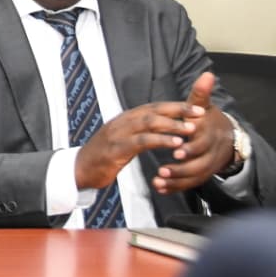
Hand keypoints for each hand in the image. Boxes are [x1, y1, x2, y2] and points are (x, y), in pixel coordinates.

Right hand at [74, 98, 201, 190]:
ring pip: (148, 123)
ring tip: (191, 129)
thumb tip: (158, 129)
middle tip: (200, 113)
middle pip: (154, 111)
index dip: (175, 106)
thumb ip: (138, 133)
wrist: (78, 170)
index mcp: (125, 119)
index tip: (196, 108)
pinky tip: (175, 144)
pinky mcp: (116, 149)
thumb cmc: (102, 157)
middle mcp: (121, 122)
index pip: (154, 107)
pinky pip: (142, 141)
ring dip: (172, 125)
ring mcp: (117, 134)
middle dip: (178, 110)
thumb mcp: (121, 140)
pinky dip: (160, 140)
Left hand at [151, 72, 236, 193]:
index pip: (202, 145)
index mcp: (208, 136)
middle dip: (180, 169)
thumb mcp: (203, 106)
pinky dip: (174, 187)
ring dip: (175, 181)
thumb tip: (207, 74)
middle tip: (162, 171)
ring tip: (158, 180)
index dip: (190, 149)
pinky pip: (187, 185)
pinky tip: (158, 188)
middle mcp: (210, 153)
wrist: (224, 137)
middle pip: (198, 166)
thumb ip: (200, 94)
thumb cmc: (205, 119)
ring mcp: (205, 166)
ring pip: (192, 178)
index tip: (176, 152)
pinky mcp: (199, 175)